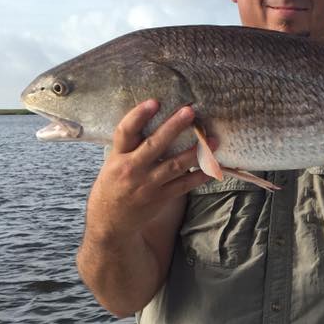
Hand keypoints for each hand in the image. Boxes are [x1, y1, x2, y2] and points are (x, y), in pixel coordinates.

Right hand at [85, 100, 213, 237]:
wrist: (110, 222)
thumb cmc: (114, 186)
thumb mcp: (113, 163)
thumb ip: (130, 146)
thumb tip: (154, 121)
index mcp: (117, 156)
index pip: (125, 131)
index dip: (138, 115)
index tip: (154, 101)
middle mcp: (131, 169)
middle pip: (154, 145)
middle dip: (173, 127)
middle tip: (190, 111)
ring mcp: (147, 185)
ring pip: (174, 165)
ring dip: (196, 151)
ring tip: (212, 140)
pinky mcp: (160, 198)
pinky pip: (183, 185)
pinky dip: (199, 175)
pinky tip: (212, 166)